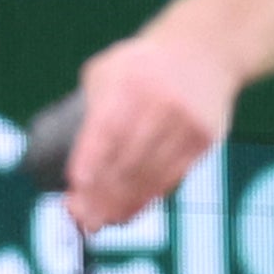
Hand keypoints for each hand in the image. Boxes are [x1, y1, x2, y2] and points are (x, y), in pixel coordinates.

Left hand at [61, 31, 237, 232]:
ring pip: (150, 173)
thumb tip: (69, 157)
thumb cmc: (140, 65)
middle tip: (80, 218)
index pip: (108, 128)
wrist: (204, 51)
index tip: (75, 184)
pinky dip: (148, 198)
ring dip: (122, 203)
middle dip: (102, 192)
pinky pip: (173, 176)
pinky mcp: (204, 140)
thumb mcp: (107, 69)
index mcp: (129, 84)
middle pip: (128, 158)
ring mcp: (186, 124)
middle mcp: (161, 105)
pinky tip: (128, 213)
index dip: (91, 159)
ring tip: (99, 222)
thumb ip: (90, 107)